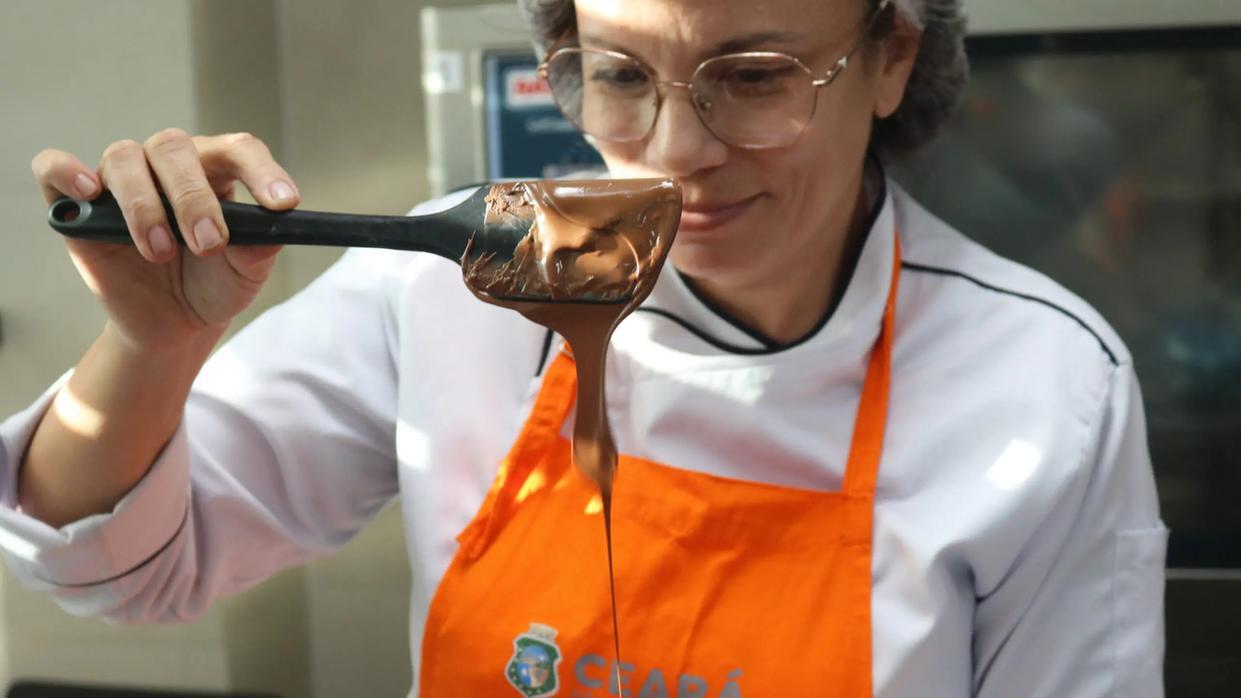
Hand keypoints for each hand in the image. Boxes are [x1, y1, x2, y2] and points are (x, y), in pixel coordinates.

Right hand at [31, 130, 299, 352]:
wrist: (174, 324)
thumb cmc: (215, 284)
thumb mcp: (248, 271)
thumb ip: (261, 244)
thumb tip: (272, 223)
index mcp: (216, 170)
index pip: (239, 150)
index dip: (262, 172)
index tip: (284, 204)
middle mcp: (167, 164)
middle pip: (174, 148)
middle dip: (194, 198)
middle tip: (209, 245)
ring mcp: (121, 180)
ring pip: (124, 158)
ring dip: (145, 205)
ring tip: (161, 252)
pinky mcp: (78, 205)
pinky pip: (54, 167)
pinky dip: (66, 171)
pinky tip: (90, 191)